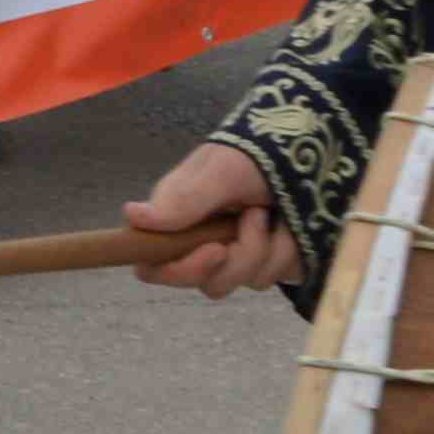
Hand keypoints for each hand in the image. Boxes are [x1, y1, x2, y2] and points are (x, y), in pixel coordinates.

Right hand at [126, 141, 296, 297]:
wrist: (302, 150)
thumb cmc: (251, 154)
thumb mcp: (219, 171)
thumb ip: (183, 200)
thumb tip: (131, 216)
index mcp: (177, 224)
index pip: (154, 268)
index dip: (179, 271)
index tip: (214, 250)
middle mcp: (203, 245)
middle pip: (209, 283)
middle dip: (241, 256)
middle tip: (255, 217)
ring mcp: (238, 257)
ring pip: (248, 281)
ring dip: (269, 247)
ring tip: (271, 211)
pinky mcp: (268, 262)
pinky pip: (277, 276)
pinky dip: (288, 251)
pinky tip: (288, 225)